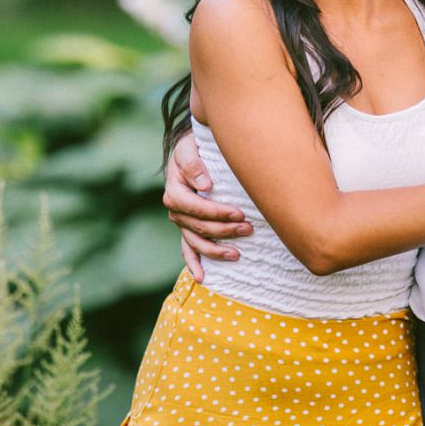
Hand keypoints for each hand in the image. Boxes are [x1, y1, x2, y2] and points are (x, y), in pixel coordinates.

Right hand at [162, 132, 252, 280]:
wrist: (193, 151)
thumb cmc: (195, 148)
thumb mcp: (190, 149)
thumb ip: (195, 165)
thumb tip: (205, 185)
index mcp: (175, 192)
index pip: (196, 208)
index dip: (217, 213)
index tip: (239, 214)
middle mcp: (176, 211)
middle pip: (200, 227)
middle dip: (225, 231)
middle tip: (249, 229)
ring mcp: (181, 222)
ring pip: (197, 242)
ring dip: (216, 251)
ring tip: (237, 254)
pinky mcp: (187, 229)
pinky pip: (188, 249)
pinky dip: (193, 264)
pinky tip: (202, 277)